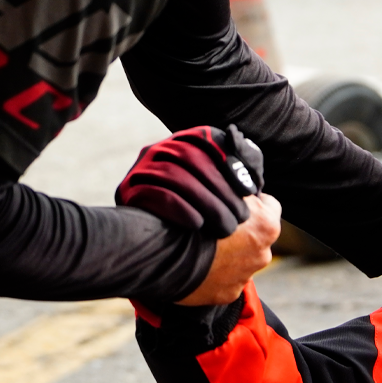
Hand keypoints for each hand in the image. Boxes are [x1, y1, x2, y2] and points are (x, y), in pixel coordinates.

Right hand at [116, 125, 263, 236]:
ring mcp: (141, 169)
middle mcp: (160, 150)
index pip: (209, 139)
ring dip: (206, 203)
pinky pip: (157, 195)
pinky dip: (180, 209)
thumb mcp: (212, 189)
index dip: (232, 163)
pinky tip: (198, 224)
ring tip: (227, 228)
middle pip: (194, 161)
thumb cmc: (193, 215)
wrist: (144, 242)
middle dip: (222, 191)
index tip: (251, 190)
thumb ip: (232, 174)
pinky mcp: (128, 191)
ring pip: (177, 177)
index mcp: (181, 142)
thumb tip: (253, 182)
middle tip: (242, 217)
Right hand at [177, 194, 282, 305]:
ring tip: (203, 245)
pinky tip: (199, 262)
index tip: (236, 200)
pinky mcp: (228, 293)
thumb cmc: (195, 216)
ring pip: (243, 258)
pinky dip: (216, 272)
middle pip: (257, 234)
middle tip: (216, 224)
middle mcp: (263, 253)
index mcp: (267, 226)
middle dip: (242, 229)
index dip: (253, 201)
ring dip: (230, 252)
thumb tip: (243, 188)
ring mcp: (246, 276)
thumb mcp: (223, 191)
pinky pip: (226, 278)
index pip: (270, 205)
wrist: (167, 253)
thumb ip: (239, 191)